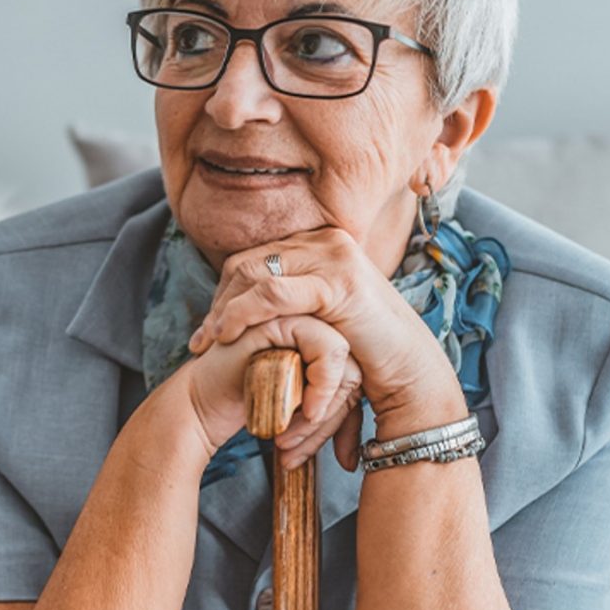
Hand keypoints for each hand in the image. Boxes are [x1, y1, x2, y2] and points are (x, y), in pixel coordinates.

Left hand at [184, 226, 466, 462]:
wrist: (407, 369)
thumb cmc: (365, 349)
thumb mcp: (322, 315)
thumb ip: (294, 300)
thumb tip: (248, 299)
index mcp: (320, 243)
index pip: (255, 259)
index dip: (225, 293)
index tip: (208, 330)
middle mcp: (326, 240)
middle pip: (249, 263)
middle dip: (219, 303)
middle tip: (201, 340)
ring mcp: (334, 256)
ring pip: (255, 275)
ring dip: (225, 310)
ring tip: (210, 342)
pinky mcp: (336, 281)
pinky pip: (272, 293)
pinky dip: (242, 313)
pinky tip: (228, 335)